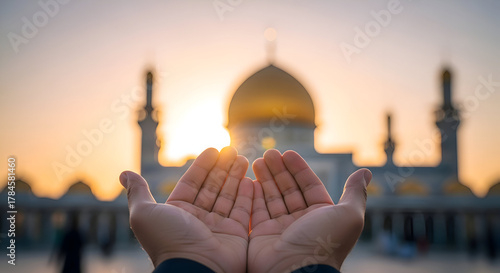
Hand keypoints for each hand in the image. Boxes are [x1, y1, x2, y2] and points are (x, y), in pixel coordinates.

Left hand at [119, 147, 252, 272]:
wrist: (194, 269)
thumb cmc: (168, 241)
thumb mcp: (144, 213)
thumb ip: (138, 192)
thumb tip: (124, 173)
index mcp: (178, 212)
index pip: (193, 183)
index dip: (202, 166)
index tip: (213, 150)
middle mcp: (198, 219)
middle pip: (212, 187)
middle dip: (222, 168)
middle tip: (232, 150)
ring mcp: (218, 226)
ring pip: (229, 196)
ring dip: (236, 177)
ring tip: (243, 158)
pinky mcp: (236, 234)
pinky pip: (243, 211)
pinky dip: (247, 195)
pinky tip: (251, 180)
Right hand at [248, 149, 370, 272]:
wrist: (295, 271)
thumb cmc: (324, 243)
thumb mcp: (348, 215)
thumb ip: (355, 192)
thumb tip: (365, 172)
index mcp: (321, 216)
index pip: (309, 186)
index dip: (299, 169)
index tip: (287, 153)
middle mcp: (301, 222)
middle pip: (289, 189)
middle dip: (279, 170)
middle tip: (269, 152)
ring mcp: (280, 228)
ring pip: (271, 198)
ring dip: (265, 178)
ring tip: (257, 160)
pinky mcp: (262, 235)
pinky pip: (257, 211)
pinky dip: (253, 195)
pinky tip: (250, 180)